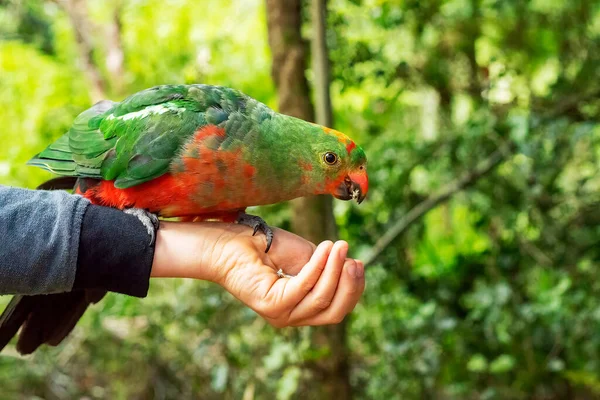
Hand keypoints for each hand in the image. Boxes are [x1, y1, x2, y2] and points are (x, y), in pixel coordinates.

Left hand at [151, 221, 364, 326]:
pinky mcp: (270, 305)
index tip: (358, 263)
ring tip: (339, 246)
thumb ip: (327, 268)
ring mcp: (280, 315)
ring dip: (335, 270)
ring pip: (320, 300)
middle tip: (354, 259)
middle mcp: (291, 317)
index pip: (336, 310)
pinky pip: (303, 287)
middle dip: (349, 287)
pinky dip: (319, 267)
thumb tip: (353, 268)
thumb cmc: (265, 247)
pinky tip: (326, 249)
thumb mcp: (306, 257)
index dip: (352, 290)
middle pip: (334, 313)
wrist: (230, 241)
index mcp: (301, 309)